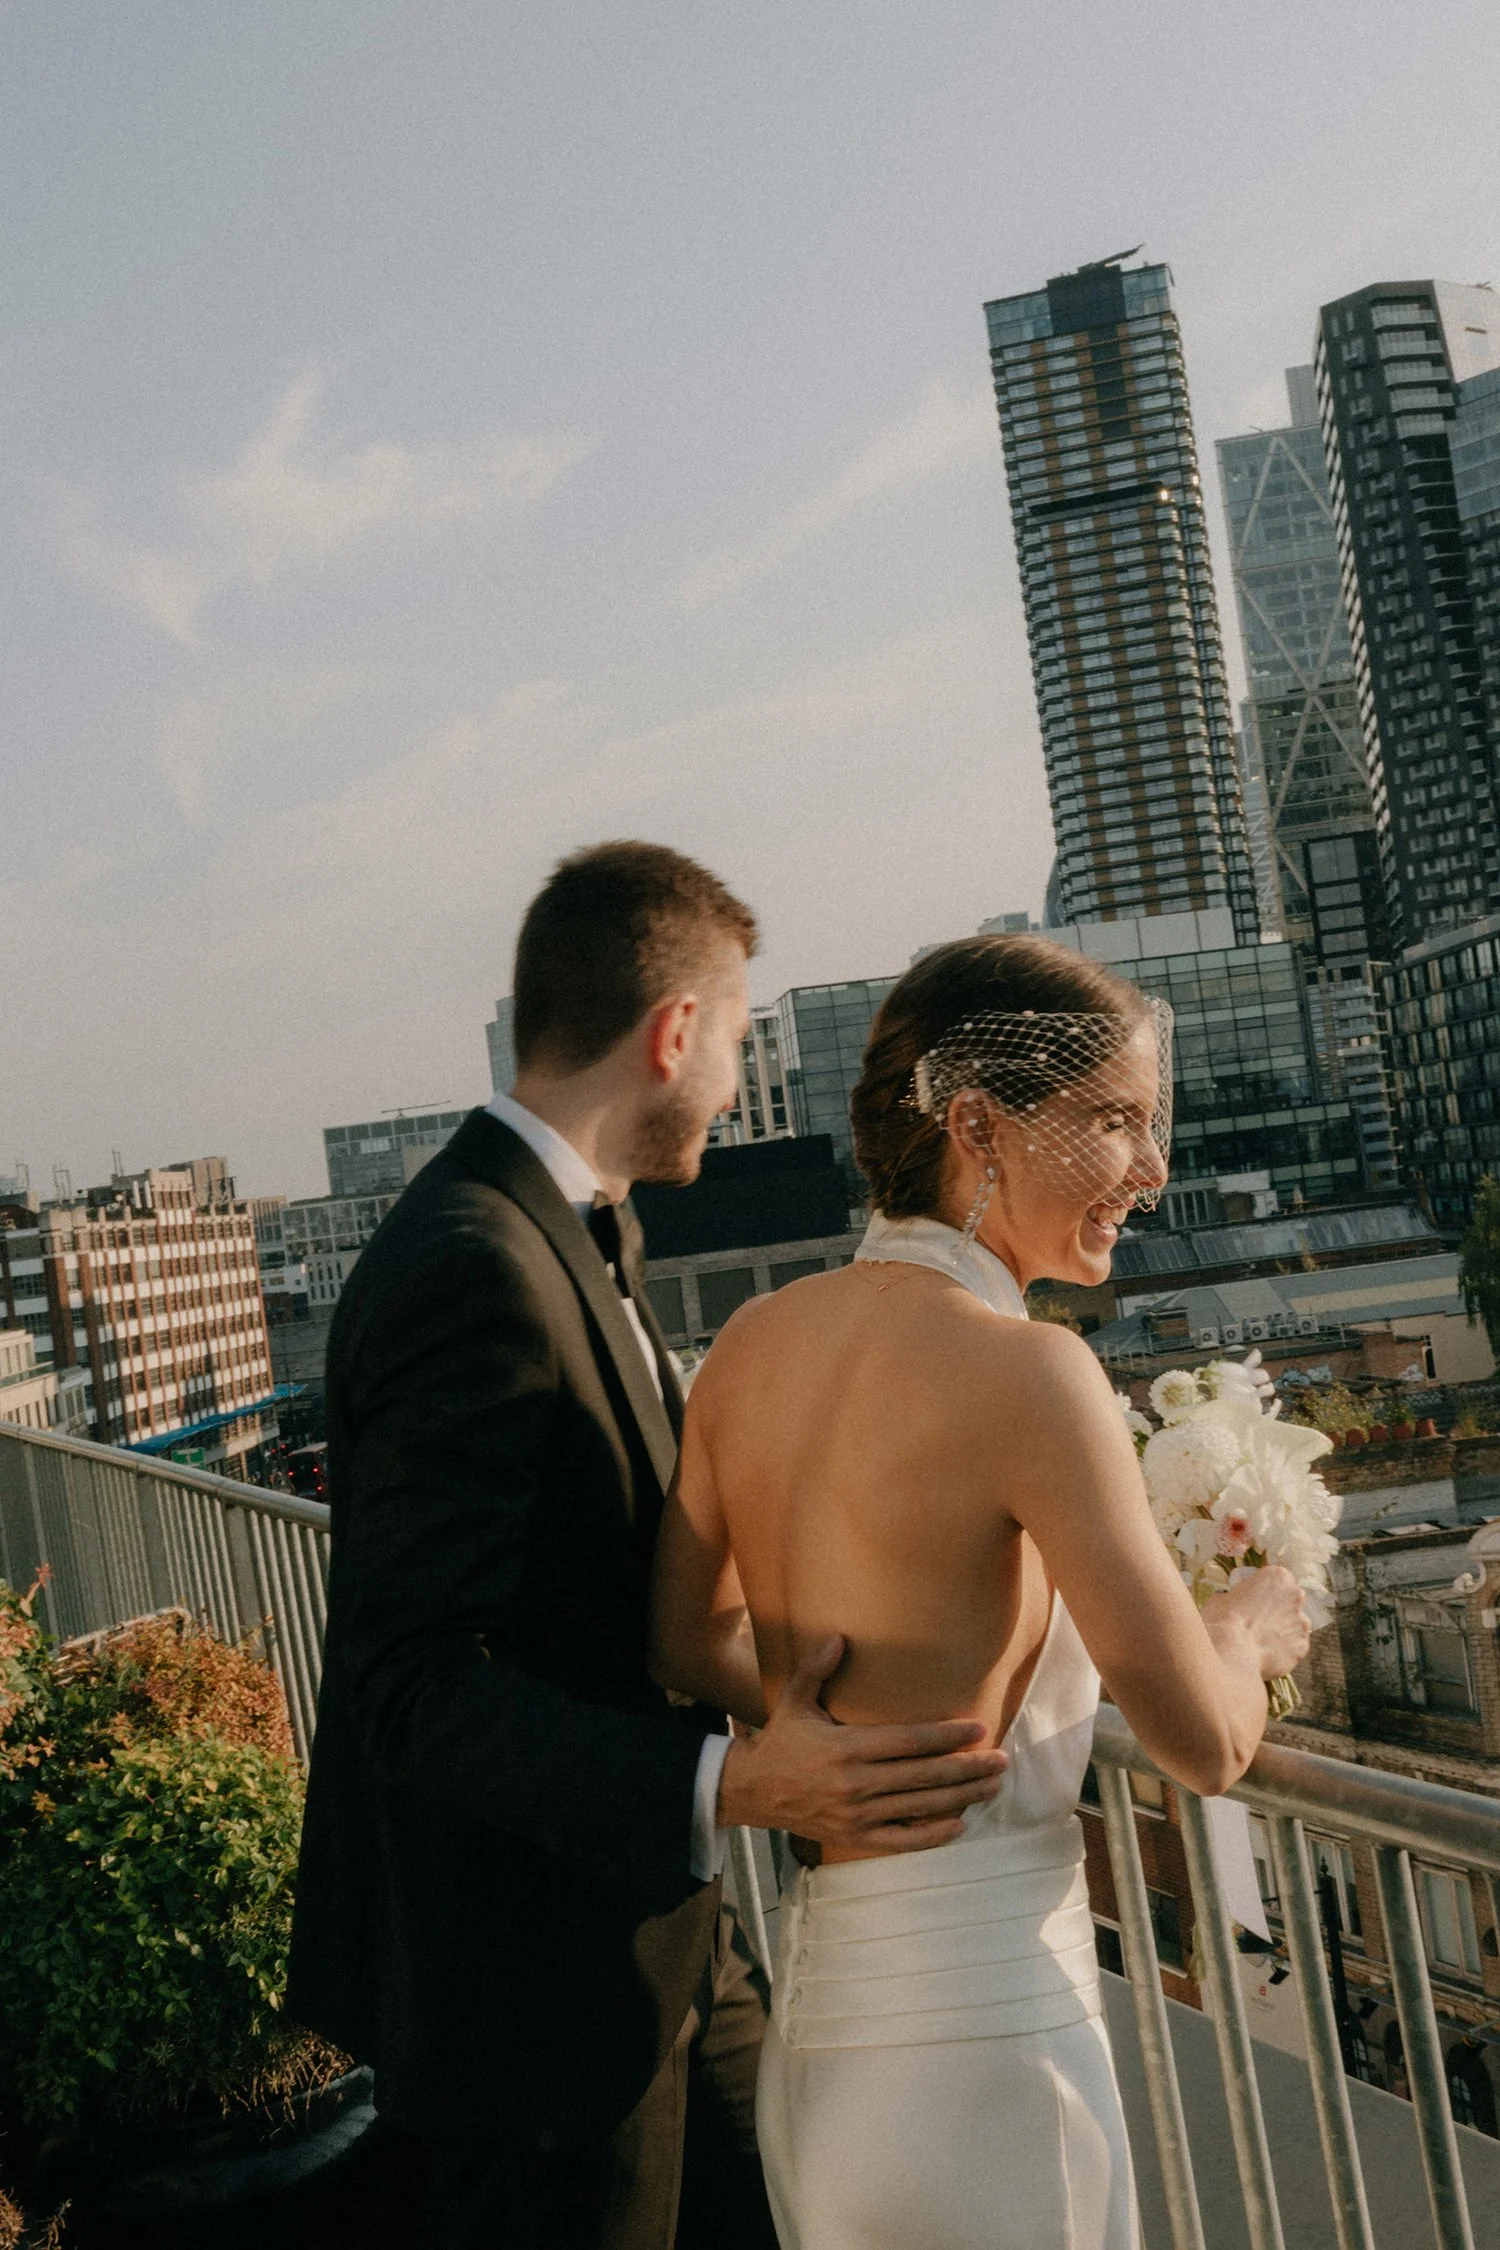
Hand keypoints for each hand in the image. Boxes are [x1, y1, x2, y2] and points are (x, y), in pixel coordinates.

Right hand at [716, 1637, 1005, 1853]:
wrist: (752, 1791)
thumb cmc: (781, 1741)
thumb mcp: (794, 1700)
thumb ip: (816, 1668)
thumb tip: (839, 1637)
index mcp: (846, 1747)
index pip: (908, 1742)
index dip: (946, 1736)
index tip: (978, 1728)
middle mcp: (856, 1783)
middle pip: (924, 1776)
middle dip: (967, 1768)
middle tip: (1002, 1760)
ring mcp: (858, 1814)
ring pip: (921, 1807)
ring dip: (961, 1797)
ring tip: (992, 1786)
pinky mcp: (855, 1836)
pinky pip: (902, 1839)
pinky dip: (933, 1835)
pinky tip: (959, 1825)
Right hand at [1204, 1566, 1309, 1680]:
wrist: (1232, 1652)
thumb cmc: (1223, 1619)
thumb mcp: (1222, 1598)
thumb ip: (1237, 1597)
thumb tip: (1235, 1604)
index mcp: (1278, 1577)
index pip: (1277, 1579)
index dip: (1264, 1591)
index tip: (1254, 1600)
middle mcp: (1296, 1596)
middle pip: (1290, 1601)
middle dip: (1278, 1609)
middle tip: (1258, 1621)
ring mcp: (1302, 1623)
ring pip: (1294, 1625)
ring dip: (1282, 1630)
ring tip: (1261, 1641)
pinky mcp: (1303, 1647)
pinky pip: (1294, 1647)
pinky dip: (1284, 1650)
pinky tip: (1266, 1654)